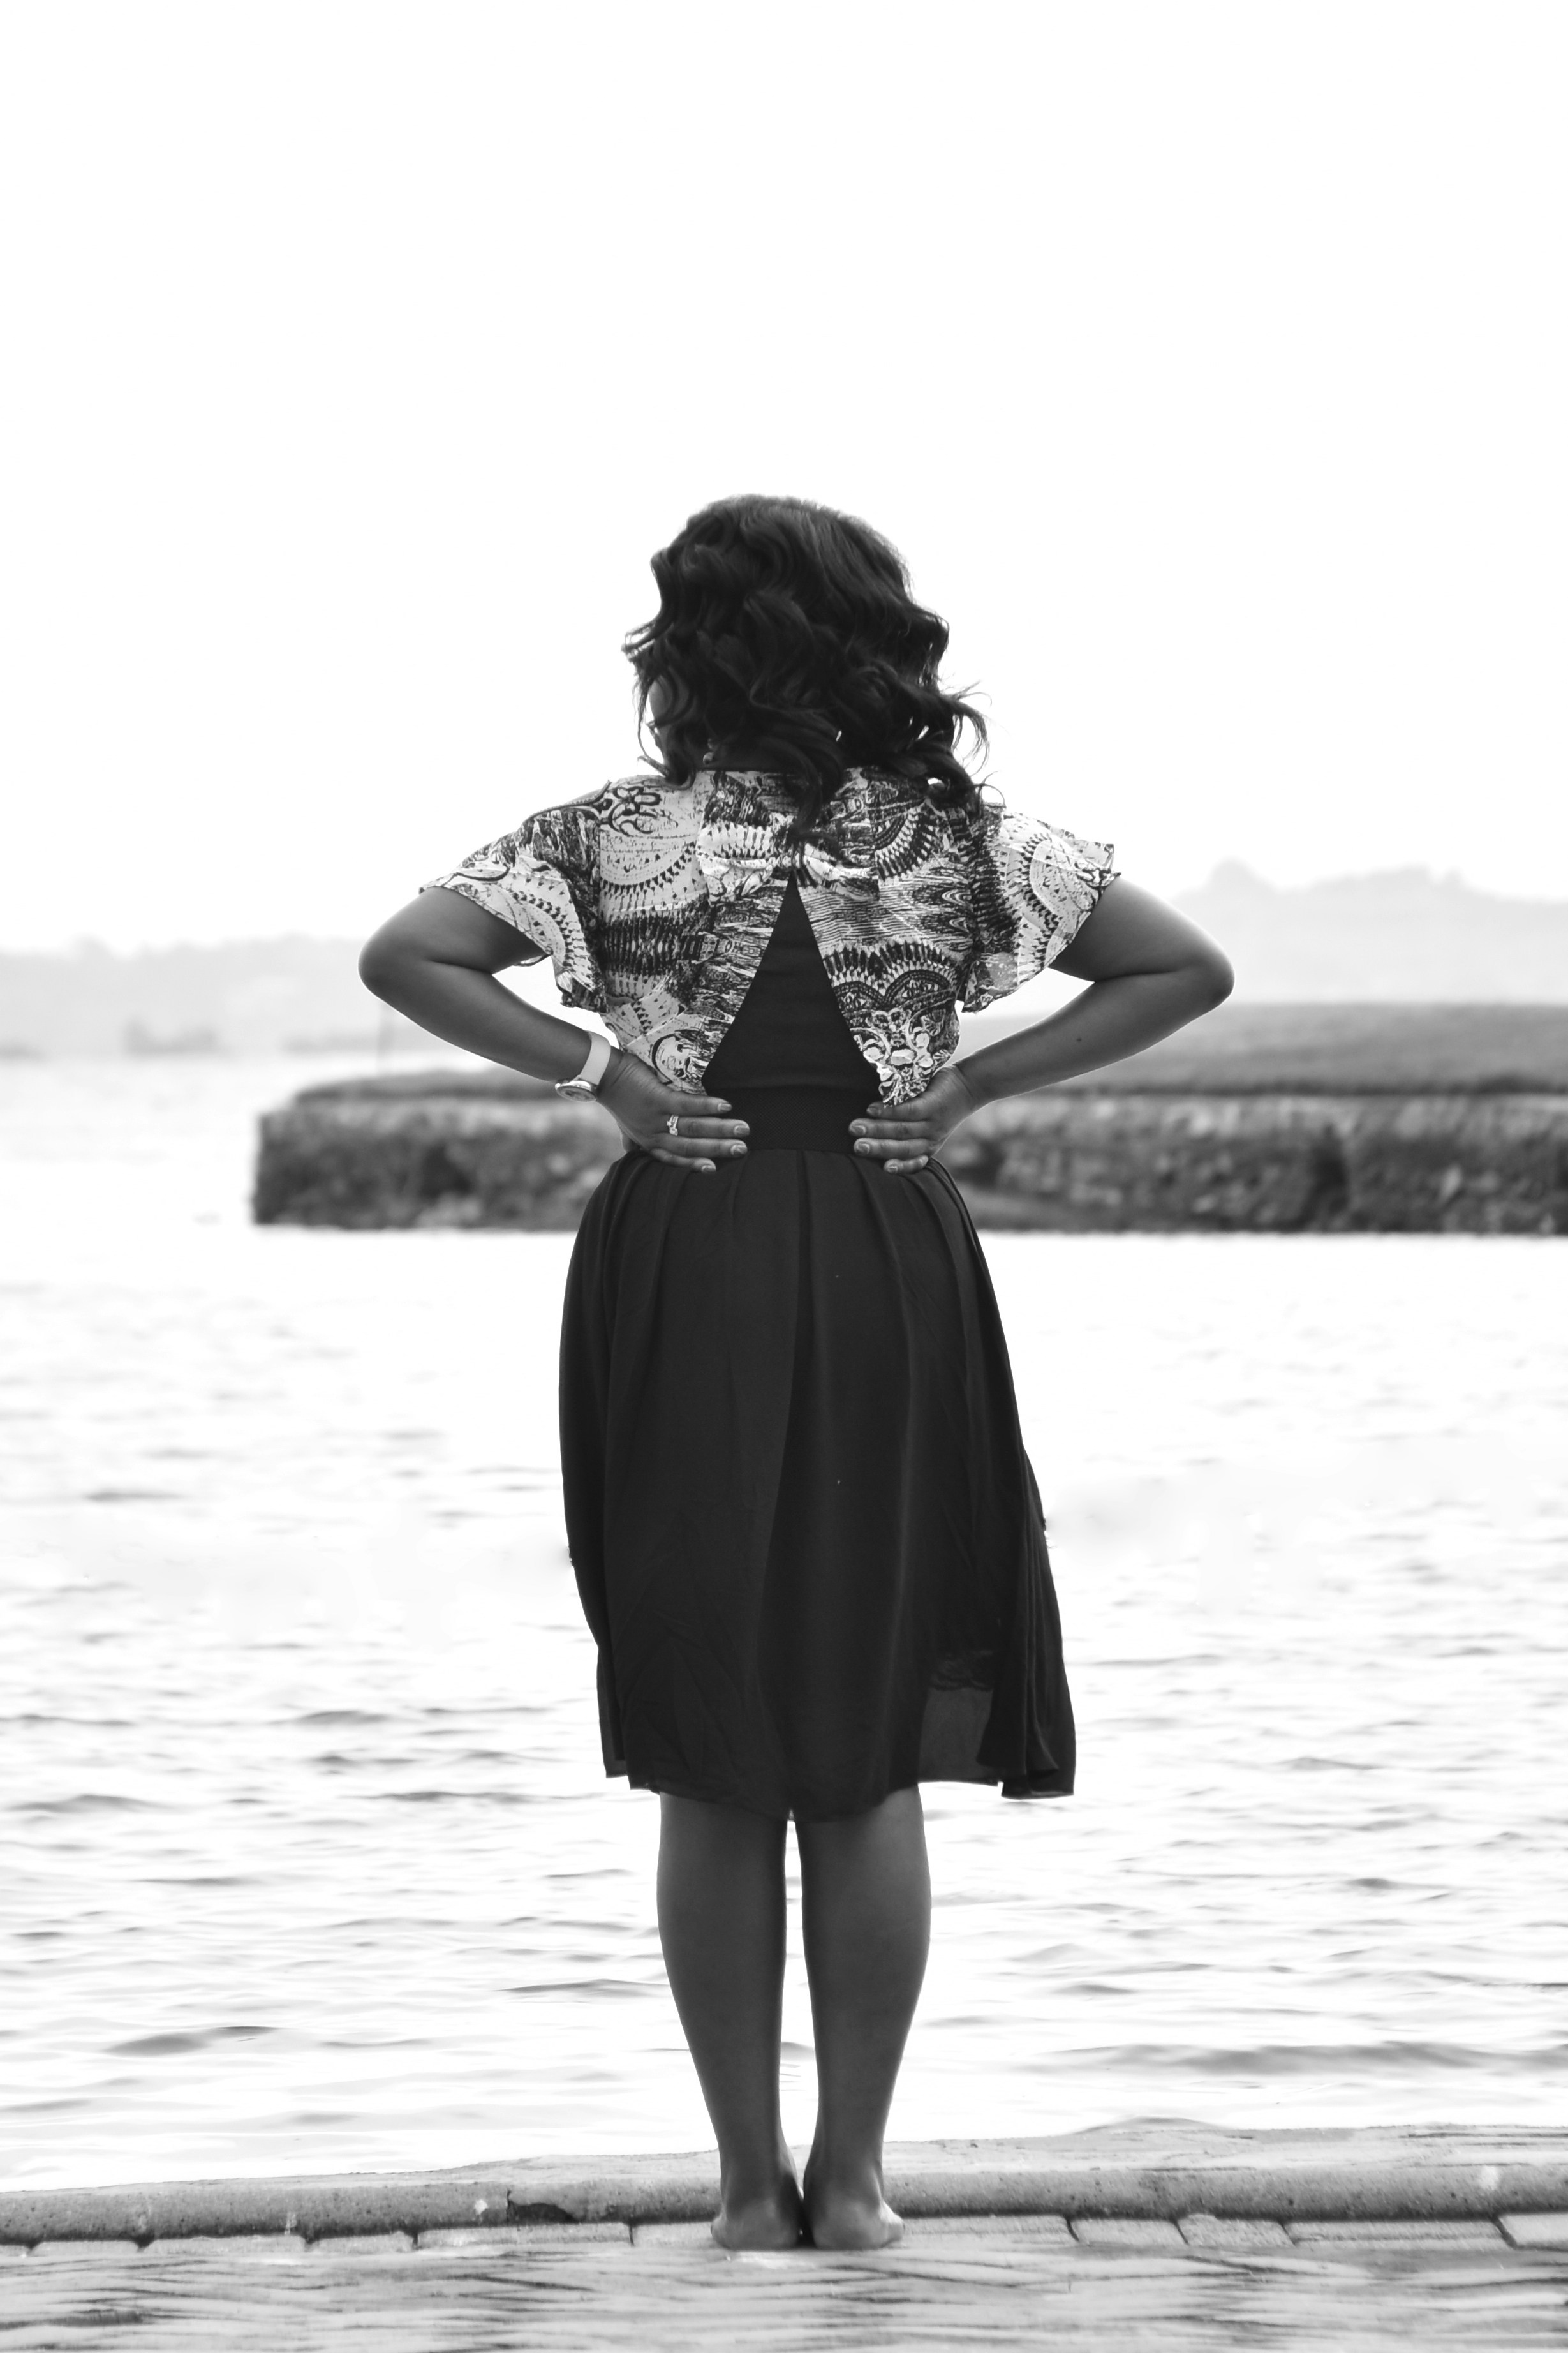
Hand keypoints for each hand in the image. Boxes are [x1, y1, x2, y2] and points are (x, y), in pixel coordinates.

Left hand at [599, 1052, 748, 1172]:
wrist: (602, 1075)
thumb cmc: (617, 1097)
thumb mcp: (623, 1124)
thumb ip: (631, 1138)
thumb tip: (631, 1150)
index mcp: (648, 1141)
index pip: (674, 1158)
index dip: (695, 1164)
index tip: (715, 1168)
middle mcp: (652, 1134)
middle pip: (689, 1146)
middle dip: (718, 1149)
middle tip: (741, 1150)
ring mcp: (654, 1118)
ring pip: (692, 1128)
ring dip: (720, 1129)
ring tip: (743, 1129)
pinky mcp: (656, 1099)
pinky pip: (685, 1106)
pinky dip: (707, 1106)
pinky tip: (726, 1105)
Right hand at [849, 1062, 981, 1174]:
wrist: (970, 1086)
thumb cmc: (942, 1105)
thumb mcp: (929, 1125)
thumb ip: (907, 1130)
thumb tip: (871, 1129)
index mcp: (928, 1146)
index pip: (912, 1161)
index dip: (899, 1166)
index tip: (882, 1169)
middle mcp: (931, 1138)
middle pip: (901, 1147)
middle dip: (876, 1148)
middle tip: (856, 1147)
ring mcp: (933, 1122)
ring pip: (902, 1130)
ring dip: (876, 1129)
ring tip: (855, 1127)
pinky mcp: (933, 1105)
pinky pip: (908, 1111)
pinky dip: (889, 1112)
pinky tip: (872, 1109)